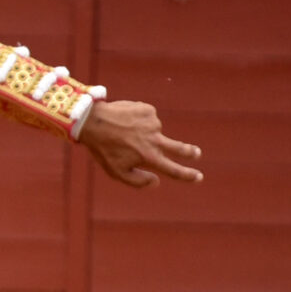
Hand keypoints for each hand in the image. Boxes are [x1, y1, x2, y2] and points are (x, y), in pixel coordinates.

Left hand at [79, 99, 202, 188]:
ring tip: (123, 133)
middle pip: (179, 148)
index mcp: (149, 157)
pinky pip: (147, 118)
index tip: (199, 177)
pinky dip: (138, 120)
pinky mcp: (148, 110)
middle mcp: (155, 140)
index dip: (187, 175)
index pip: (173, 169)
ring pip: (153, 132)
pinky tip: (125, 121)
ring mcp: (153, 123)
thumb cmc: (103, 149)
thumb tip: (157, 181)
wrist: (91, 121)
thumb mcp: (116, 172)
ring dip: (142, 133)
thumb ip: (137, 181)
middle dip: (189, 152)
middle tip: (196, 153)